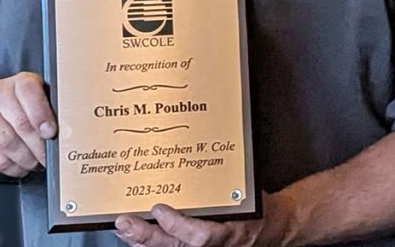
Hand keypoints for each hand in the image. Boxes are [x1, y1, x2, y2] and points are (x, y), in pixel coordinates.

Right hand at [0, 71, 55, 177]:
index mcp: (22, 81)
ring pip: (6, 141)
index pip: (29, 92)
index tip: (52, 133)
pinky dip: (11, 167)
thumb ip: (56, 110)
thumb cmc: (30, 111)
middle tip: (49, 158)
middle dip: (38, 145)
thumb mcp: (45, 103)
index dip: (42, 115)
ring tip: (37, 164)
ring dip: (25, 158)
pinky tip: (22, 168)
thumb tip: (72, 128)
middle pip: (20, 123)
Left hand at [115, 192, 298, 246]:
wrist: (271, 227)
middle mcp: (216, 246)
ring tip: (123, 226)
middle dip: (148, 235)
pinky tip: (132, 234)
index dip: (179, 226)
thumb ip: (226, 183)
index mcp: (232, 230)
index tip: (160, 208)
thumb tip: (201, 156)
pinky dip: (146, 243)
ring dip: (141, 240)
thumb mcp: (248, 190)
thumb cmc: (258, 205)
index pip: (203, 236)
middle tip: (127, 220)